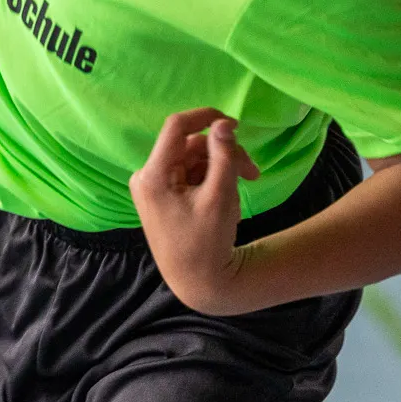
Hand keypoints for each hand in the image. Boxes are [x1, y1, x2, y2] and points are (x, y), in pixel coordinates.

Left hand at [129, 108, 261, 314]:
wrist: (199, 283)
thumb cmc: (208, 242)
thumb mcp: (220, 196)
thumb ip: (223, 156)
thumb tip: (224, 123)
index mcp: (153, 174)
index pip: (176, 127)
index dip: (205, 118)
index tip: (234, 124)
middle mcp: (147, 177)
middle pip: (190, 147)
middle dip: (223, 155)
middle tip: (253, 172)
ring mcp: (154, 187)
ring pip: (193, 161)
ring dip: (221, 169)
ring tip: (244, 189)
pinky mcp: (163, 196)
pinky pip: (190, 176)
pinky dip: (211, 181)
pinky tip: (227, 200)